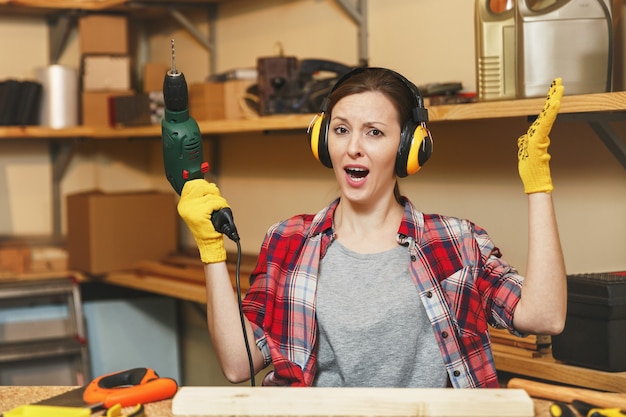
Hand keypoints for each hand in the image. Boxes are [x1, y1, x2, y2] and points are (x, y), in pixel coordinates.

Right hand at [177, 179, 228, 262]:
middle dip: (212, 190)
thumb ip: (202, 197)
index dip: (202, 184)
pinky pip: (214, 202)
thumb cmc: (207, 227)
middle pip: (200, 186)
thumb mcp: (201, 209)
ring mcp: (191, 209)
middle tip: (217, 198)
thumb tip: (211, 185)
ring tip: (220, 208)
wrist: (209, 243)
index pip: (190, 184)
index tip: (210, 189)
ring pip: (210, 195)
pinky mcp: (200, 214)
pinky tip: (221, 211)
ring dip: (219, 200)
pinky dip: (221, 205)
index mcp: (183, 204)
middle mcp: (185, 206)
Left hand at [517, 78, 563, 193]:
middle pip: (547, 111)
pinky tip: (554, 105)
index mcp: (536, 134)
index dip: (548, 103)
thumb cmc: (531, 169)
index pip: (543, 115)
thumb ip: (526, 142)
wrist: (535, 181)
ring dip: (552, 101)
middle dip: (553, 96)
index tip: (553, 90)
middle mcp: (539, 134)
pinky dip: (549, 114)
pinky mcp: (539, 141)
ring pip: (547, 116)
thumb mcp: (525, 152)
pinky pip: (544, 125)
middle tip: (559, 82)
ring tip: (558, 88)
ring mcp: (540, 137)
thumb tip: (524, 138)